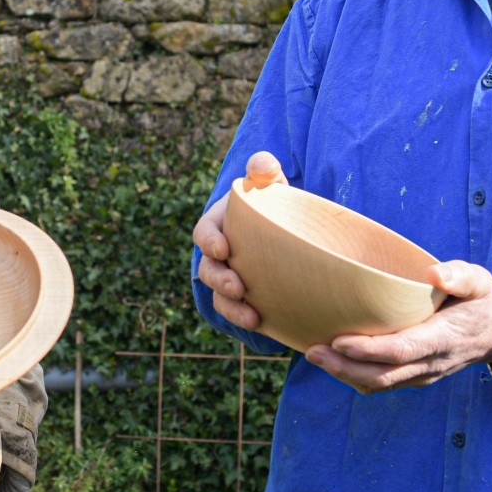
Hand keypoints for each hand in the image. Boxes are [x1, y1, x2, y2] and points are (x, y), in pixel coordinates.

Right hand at [191, 151, 285, 332]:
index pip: (204, 233)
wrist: (287, 230)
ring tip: (251, 316)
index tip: (223, 248)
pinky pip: (238, 311)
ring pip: (220, 296)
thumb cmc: (271, 202)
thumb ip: (264, 169)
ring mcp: (230, 278)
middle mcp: (218, 256)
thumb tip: (261, 166)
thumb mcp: (269, 182)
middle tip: (238, 287)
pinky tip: (264, 325)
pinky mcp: (245, 297)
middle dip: (220, 280)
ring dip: (232, 308)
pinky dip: (246, 318)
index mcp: (218, 226)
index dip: (209, 241)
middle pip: (208, 270)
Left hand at [307, 261, 491, 393]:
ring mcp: (422, 375)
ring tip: (313, 355)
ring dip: (345, 374)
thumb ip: (458, 276)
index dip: (369, 350)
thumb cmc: (482, 300)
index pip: (402, 350)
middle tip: (312, 351)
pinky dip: (354, 375)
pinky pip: (382, 383)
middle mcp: (431, 363)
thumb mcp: (479, 280)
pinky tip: (333, 359)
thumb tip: (434, 274)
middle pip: (383, 375)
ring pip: (379, 384)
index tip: (339, 341)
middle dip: (344, 368)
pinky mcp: (414, 377)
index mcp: (444, 338)